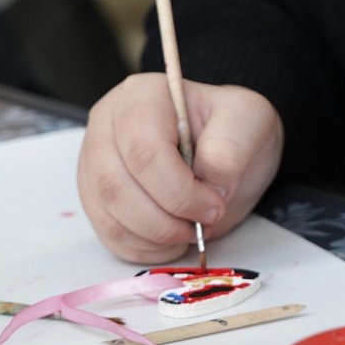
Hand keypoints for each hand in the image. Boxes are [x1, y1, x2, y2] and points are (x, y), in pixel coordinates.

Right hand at [80, 74, 284, 262]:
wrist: (226, 146)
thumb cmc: (232, 128)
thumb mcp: (249, 121)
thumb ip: (230, 149)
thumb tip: (208, 183)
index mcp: (142, 97)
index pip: (144, 152)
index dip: (180, 191)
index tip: (214, 206)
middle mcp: (107, 126)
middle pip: (116, 187)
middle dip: (165, 220)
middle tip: (204, 225)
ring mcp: (95, 163)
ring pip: (108, 214)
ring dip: (155, 236)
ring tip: (192, 231)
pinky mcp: (96, 196)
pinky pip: (109, 233)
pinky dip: (144, 248)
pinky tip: (174, 239)